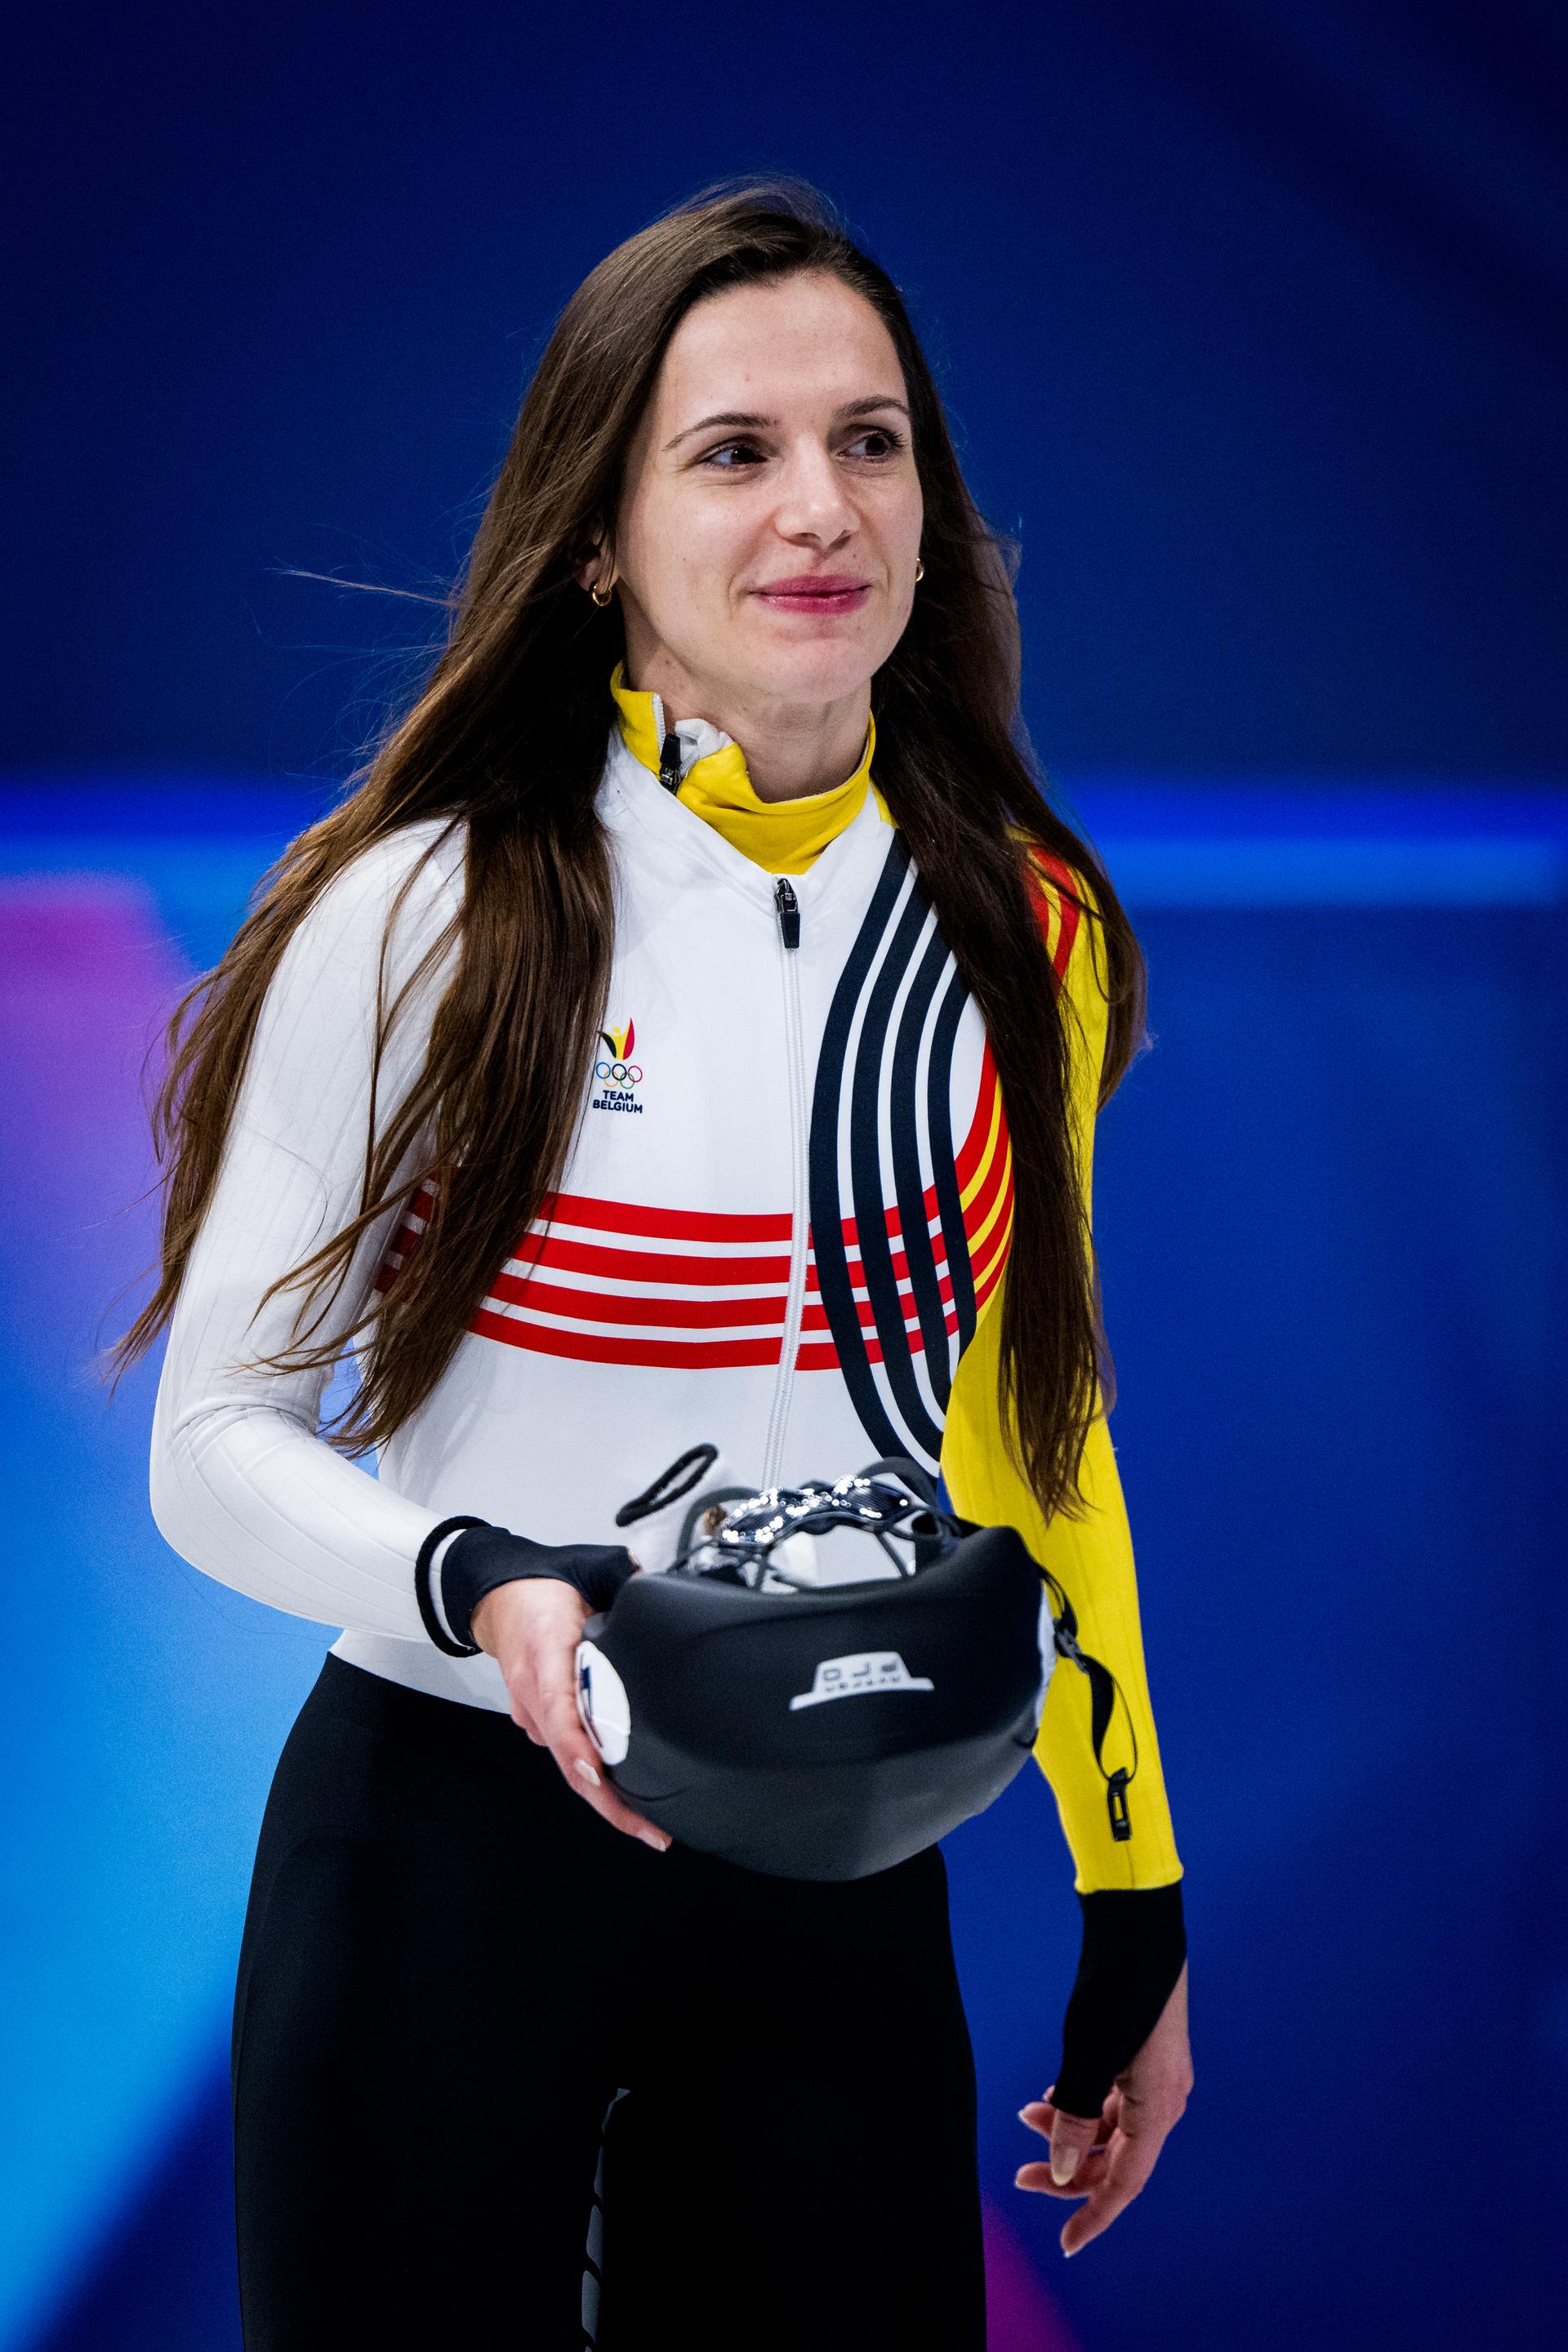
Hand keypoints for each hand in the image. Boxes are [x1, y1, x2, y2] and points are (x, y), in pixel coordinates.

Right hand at [470, 1577, 670, 1851]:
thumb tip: (653, 1581)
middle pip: (568, 1760)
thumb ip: (620, 1578)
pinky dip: (596, 1777)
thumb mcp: (584, 1571)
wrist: (499, 1599)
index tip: (598, 1776)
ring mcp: (533, 1714)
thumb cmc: (543, 1591)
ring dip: (608, 1797)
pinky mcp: (539, 1724)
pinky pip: (569, 1755)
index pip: (558, 1709)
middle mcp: (535, 1694)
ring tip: (651, 1824)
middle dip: (609, 1804)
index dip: (577, 1748)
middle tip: (651, 1831)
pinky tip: (629, 1796)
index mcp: (545, 1655)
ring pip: (570, 1765)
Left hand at [1015, 1962, 1190, 2255]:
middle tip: (1019, 2173)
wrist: (1138, 1927)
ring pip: (1110, 2127)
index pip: (1125, 2183)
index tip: (1066, 2244)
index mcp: (1159, 2110)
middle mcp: (1165, 2101)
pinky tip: (1051, 2097)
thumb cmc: (1116, 1990)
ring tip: (1026, 2117)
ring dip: (1068, 2130)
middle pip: (1115, 2158)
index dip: (1093, 2215)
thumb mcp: (1087, 2058)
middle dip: (1067, 2169)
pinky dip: (1080, 2104)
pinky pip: (1111, 2100)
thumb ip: (1075, 2118)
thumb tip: (1062, 2168)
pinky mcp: (1144, 2056)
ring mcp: (1156, 2078)